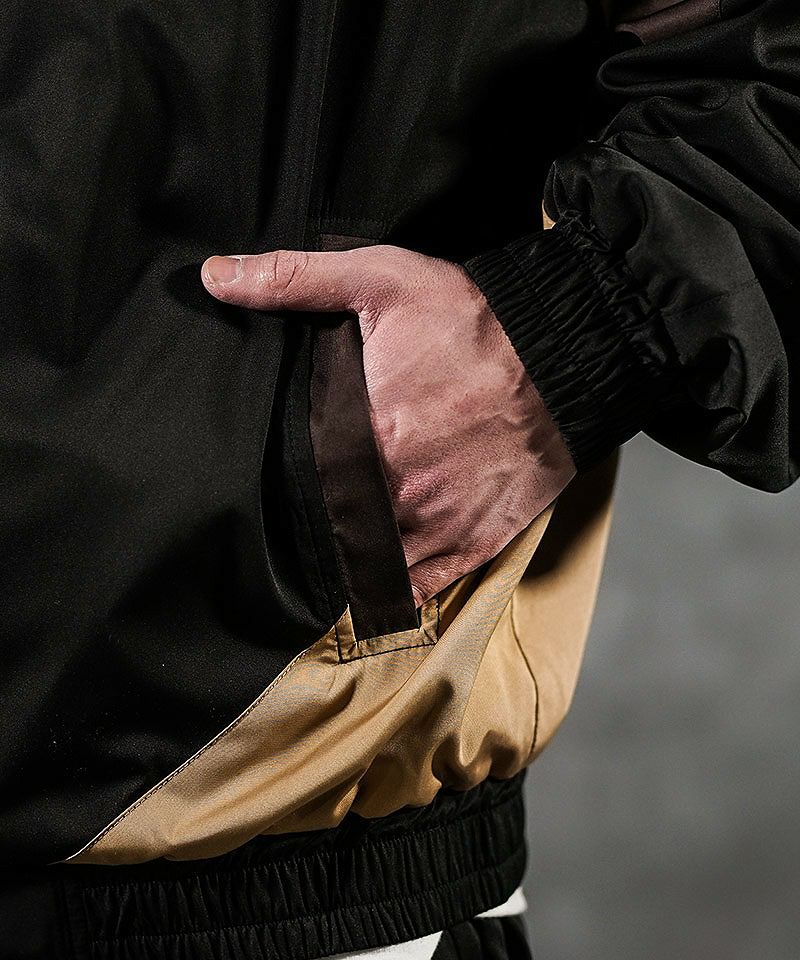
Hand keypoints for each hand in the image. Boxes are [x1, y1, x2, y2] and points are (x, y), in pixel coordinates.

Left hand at [201, 245, 575, 604]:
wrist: (567, 352)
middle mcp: (398, 490)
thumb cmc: (473, 316)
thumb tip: (215, 276)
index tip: (290, 476)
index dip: (295, 479)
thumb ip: (293, 280)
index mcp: (365, 436)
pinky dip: (397, 586)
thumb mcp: (381, 279)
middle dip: (325, 514)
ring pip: (372, 561)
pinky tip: (382, 574)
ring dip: (356, 553)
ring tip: (346, 538)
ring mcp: (438, 523)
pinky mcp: (475, 543)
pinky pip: (420, 587)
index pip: (305, 478)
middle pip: (338, 520)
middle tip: (320, 504)